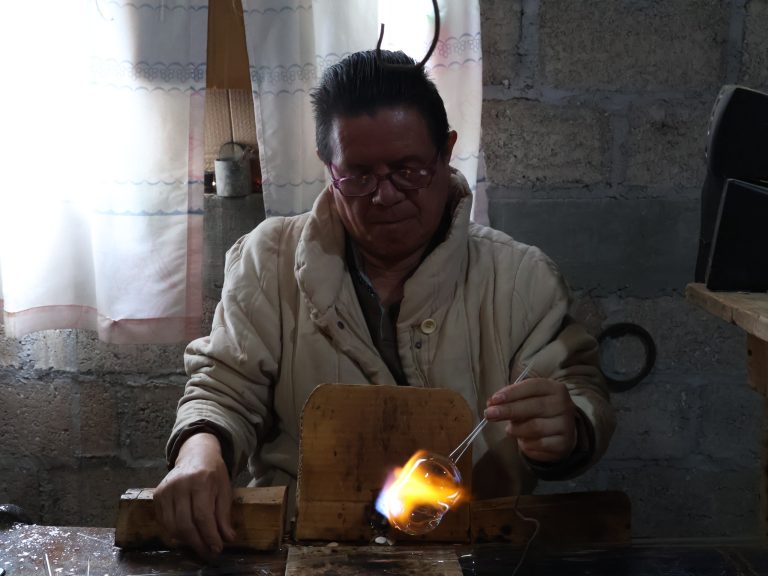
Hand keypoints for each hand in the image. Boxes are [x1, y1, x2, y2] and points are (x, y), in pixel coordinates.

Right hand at [153, 433, 235, 558]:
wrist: (196, 454)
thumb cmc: (214, 473)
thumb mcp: (224, 489)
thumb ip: (224, 514)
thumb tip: (228, 539)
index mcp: (201, 481)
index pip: (203, 516)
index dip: (209, 535)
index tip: (217, 548)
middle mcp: (180, 484)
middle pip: (185, 523)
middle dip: (197, 542)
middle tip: (208, 552)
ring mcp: (166, 489)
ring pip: (172, 525)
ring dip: (186, 540)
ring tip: (198, 544)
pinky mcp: (157, 494)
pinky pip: (163, 521)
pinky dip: (174, 532)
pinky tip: (186, 534)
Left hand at [484, 377, 576, 462]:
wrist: (562, 432)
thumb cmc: (539, 411)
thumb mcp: (528, 400)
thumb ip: (511, 399)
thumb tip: (491, 404)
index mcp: (555, 389)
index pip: (533, 386)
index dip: (512, 392)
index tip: (494, 400)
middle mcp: (564, 405)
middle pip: (534, 406)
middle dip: (508, 410)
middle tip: (489, 414)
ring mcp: (566, 425)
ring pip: (535, 427)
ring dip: (516, 429)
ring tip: (509, 429)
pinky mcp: (563, 444)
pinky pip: (539, 444)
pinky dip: (525, 444)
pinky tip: (522, 441)